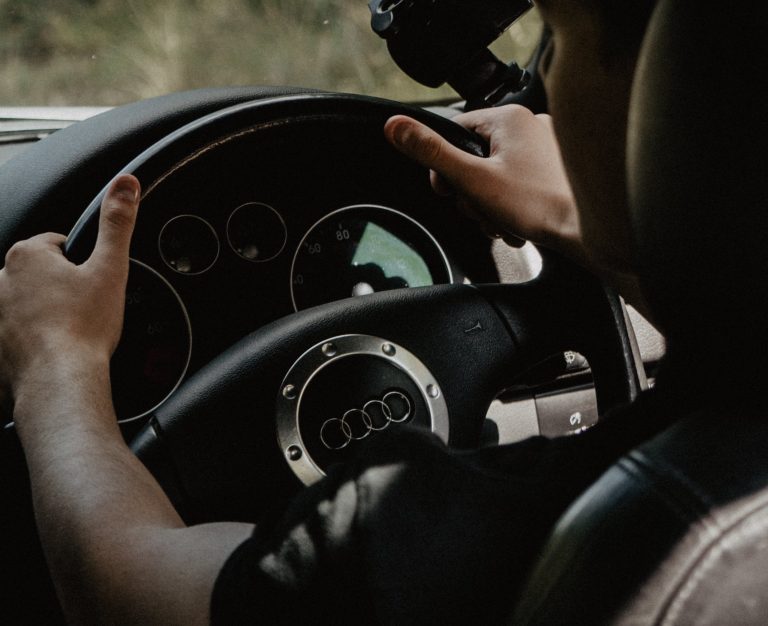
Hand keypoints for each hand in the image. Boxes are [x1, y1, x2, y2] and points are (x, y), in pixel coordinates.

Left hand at [0, 174, 139, 399]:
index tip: (92, 282)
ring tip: (71, 331)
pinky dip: (35, 337)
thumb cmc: (82, 328)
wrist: (60, 379)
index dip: (82, 262)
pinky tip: (55, 348)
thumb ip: (117, 222)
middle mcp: (2, 279)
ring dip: (47, 312)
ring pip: (28, 302)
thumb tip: (125, 184)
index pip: (57, 244)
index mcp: (28, 255)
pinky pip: (18, 331)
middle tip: (86, 308)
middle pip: (41, 273)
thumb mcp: (110, 267)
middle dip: (62, 287)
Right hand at [384, 106, 585, 263]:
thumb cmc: (537, 205)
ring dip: (490, 205)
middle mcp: (531, 126)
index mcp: (509, 118)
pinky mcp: (555, 172)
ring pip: (495, 176)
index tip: (450, 190)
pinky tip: (517, 223)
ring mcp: (546, 149)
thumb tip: (395, 127)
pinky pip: (518, 185)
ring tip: (503, 221)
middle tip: (482, 210)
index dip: (444, 167)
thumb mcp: (471, 179)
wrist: (584, 231)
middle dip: (471, 193)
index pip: (455, 133)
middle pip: (475, 158)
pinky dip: (511, 207)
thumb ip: (431, 153)